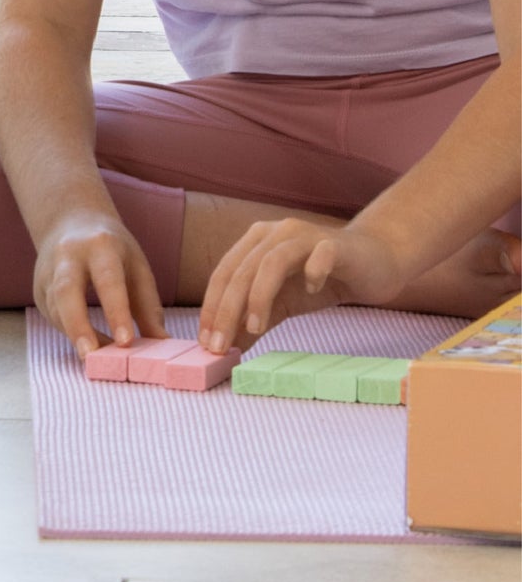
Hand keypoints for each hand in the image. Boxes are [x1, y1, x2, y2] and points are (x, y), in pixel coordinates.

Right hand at [32, 207, 167, 358]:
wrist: (71, 222)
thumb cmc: (112, 249)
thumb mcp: (136, 267)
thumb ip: (148, 307)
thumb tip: (161, 344)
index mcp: (100, 246)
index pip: (107, 280)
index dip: (116, 311)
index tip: (126, 342)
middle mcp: (68, 255)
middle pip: (66, 291)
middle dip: (78, 325)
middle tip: (91, 356)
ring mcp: (48, 272)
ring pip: (56, 308)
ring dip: (76, 336)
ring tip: (97, 360)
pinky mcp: (40, 289)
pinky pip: (54, 316)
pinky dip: (71, 334)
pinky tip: (88, 346)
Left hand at [198, 217, 403, 353]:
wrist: (376, 262)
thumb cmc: (323, 280)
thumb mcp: (282, 305)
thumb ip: (255, 321)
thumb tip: (226, 348)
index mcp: (255, 242)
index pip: (223, 274)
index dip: (211, 308)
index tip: (206, 342)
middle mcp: (275, 233)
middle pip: (241, 270)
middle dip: (227, 310)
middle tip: (221, 345)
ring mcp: (305, 235)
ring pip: (272, 262)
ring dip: (259, 295)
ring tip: (256, 327)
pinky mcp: (335, 244)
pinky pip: (319, 254)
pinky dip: (312, 272)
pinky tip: (312, 290)